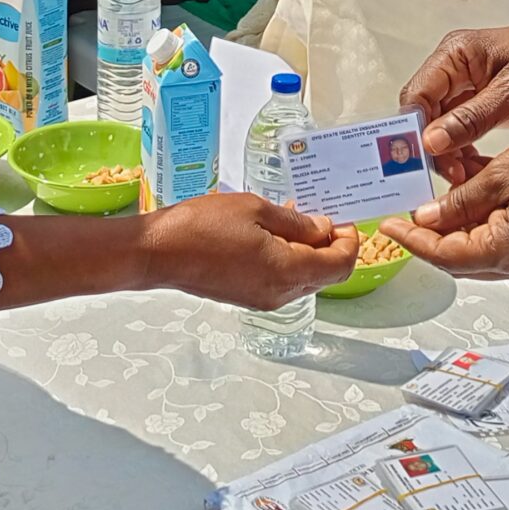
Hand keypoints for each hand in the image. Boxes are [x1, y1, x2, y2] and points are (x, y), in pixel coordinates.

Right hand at [139, 192, 359, 308]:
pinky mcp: (247, 297)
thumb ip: (296, 222)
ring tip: (291, 218)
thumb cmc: (202, 226)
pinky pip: (282, 281)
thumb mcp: (256, 210)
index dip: (350, 241)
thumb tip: (323, 229)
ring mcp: (263, 299)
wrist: (158, 252)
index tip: (343, 218)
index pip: (340, 266)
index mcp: (288, 271)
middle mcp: (280, 294)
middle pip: (325, 275)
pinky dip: (287, 259)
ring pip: (304, 279)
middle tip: (318, 214)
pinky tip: (270, 234)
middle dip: (330, 245)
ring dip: (308, 252)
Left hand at [379, 124, 508, 280]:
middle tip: (405, 211)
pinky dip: (479, 219)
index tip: (388, 225)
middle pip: (459, 257)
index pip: (444, 255)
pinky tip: (467, 192)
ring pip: (478, 247)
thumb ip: (458, 202)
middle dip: (430, 234)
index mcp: (506, 252)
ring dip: (455, 224)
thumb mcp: (500, 175)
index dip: (412, 241)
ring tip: (434, 195)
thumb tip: (426, 218)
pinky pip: (498, 238)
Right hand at [402, 19, 508, 163]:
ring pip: (440, 124)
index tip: (424, 160)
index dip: (414, 128)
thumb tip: (431, 141)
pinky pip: (459, 128)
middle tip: (450, 175)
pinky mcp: (480, 100)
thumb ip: (472, 118)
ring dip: (447, 151)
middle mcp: (455, 67)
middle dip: (432, 145)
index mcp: (456, 54)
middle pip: (424, 111)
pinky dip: (462, 148)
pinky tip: (471, 168)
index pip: (417, 94)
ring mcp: (467, 84)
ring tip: (463, 176)